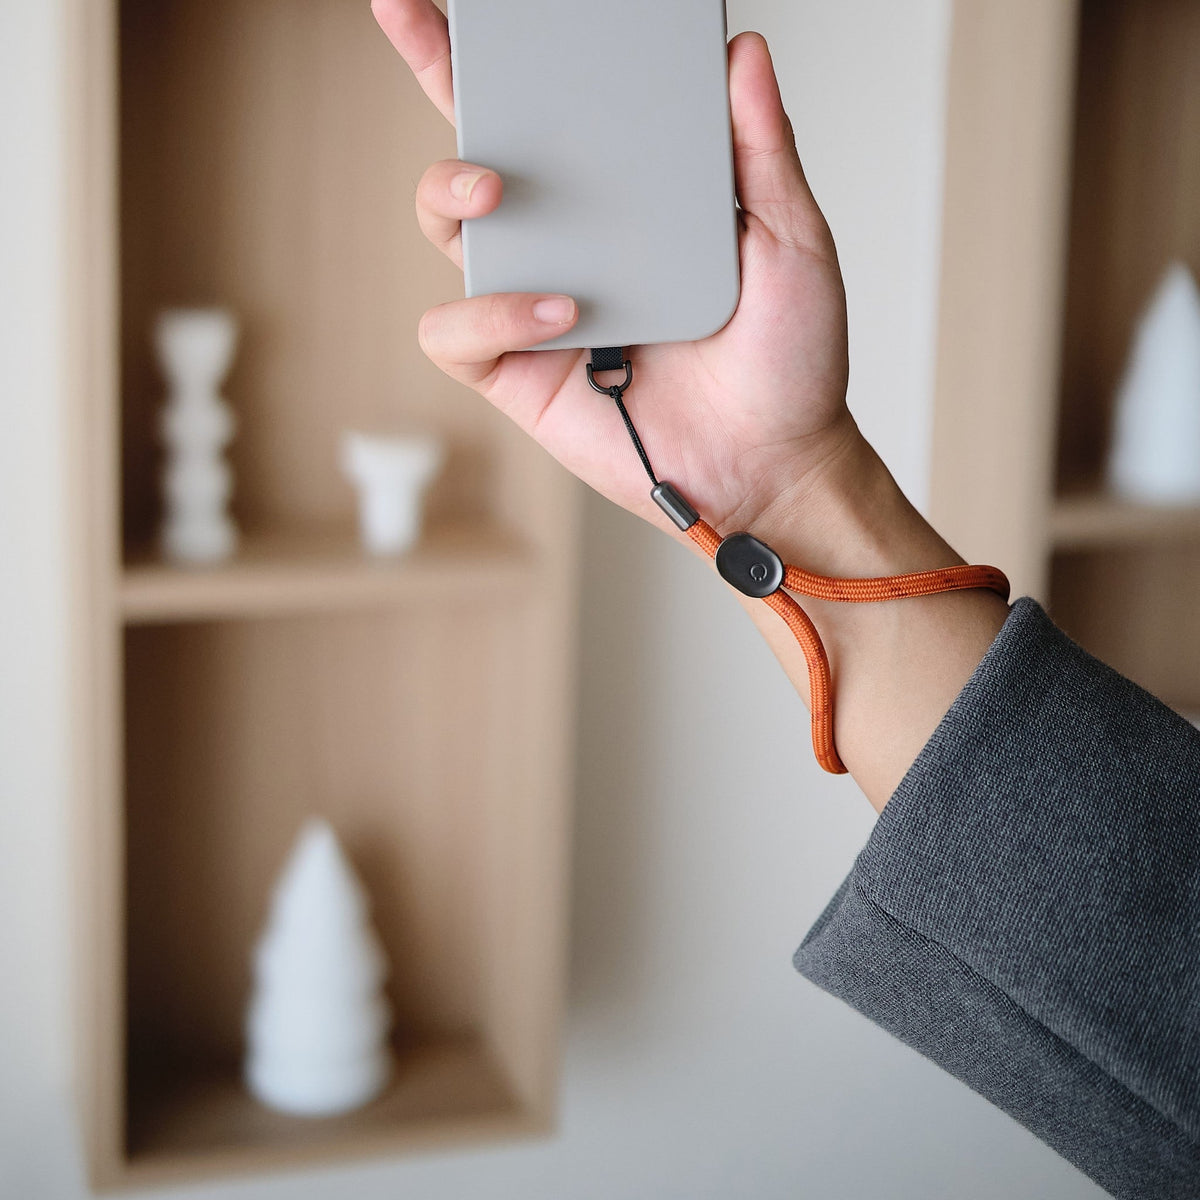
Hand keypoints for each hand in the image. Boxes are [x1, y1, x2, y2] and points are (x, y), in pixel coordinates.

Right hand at [373, 1, 856, 540]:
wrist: (775, 461)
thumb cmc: (786, 360)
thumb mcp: (788, 239)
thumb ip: (758, 151)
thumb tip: (743, 51)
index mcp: (629, 202)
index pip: (558, 113)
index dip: (512, 59)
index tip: (487, 7)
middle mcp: (571, 245)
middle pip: (481, 148)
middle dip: (435, 75)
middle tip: (410, 18)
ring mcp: (536, 306)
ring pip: (449, 230)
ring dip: (452, 192)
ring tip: (497, 188)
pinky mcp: (518, 373)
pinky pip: (457, 330)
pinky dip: (492, 311)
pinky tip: (557, 310)